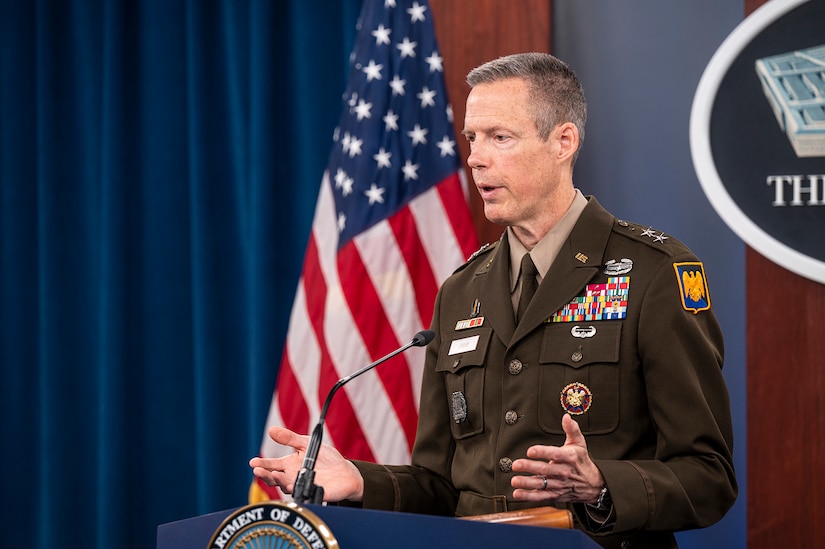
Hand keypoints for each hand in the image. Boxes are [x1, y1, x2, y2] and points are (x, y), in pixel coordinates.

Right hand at [249, 426, 364, 501]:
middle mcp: (292, 477)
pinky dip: (298, 490)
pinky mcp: (314, 493)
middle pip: (274, 478)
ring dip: (279, 482)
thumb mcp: (307, 443)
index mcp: (289, 465)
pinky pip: (304, 493)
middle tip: (257, 471)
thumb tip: (271, 430)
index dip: (262, 464)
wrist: (345, 472)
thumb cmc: (325, 458)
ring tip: (276, 475)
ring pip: (286, 487)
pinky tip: (293, 486)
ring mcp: (302, 486)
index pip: (272, 465)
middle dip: (265, 475)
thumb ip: (289, 438)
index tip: (253, 463)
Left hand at [511, 414, 604, 503]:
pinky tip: (518, 494)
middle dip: (529, 467)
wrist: (594, 485)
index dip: (542, 452)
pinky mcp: (555, 495)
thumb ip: (572, 429)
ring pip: (542, 484)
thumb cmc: (582, 461)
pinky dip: (529, 496)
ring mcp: (559, 484)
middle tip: (516, 464)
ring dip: (527, 483)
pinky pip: (541, 496)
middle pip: (545, 469)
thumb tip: (566, 417)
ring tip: (515, 481)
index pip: (555, 454)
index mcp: (569, 457)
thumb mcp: (579, 444)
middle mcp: (563, 472)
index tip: (530, 451)